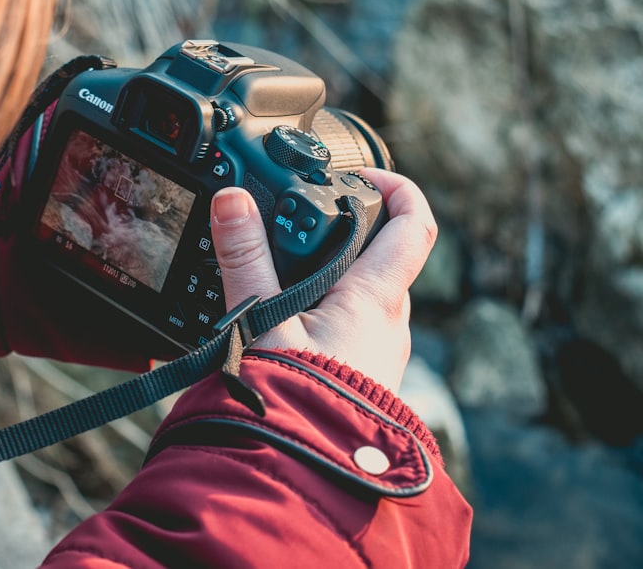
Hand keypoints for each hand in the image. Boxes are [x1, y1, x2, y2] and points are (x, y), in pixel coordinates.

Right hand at [209, 169, 436, 393]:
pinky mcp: (364, 376)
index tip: (364, 173)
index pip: (416, 225)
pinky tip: (287, 325)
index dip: (399, 186)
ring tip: (283, 277)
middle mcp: (390, 324)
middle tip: (304, 224)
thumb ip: (245, 259)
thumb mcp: (260, 321)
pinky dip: (328, 311)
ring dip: (336, 276)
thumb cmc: (294, 404)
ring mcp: (382, 353)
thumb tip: (233, 203)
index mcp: (374, 299)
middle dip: (350, 232)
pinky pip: (356, 329)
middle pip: (386, 257)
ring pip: (369, 295)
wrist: (305, 474)